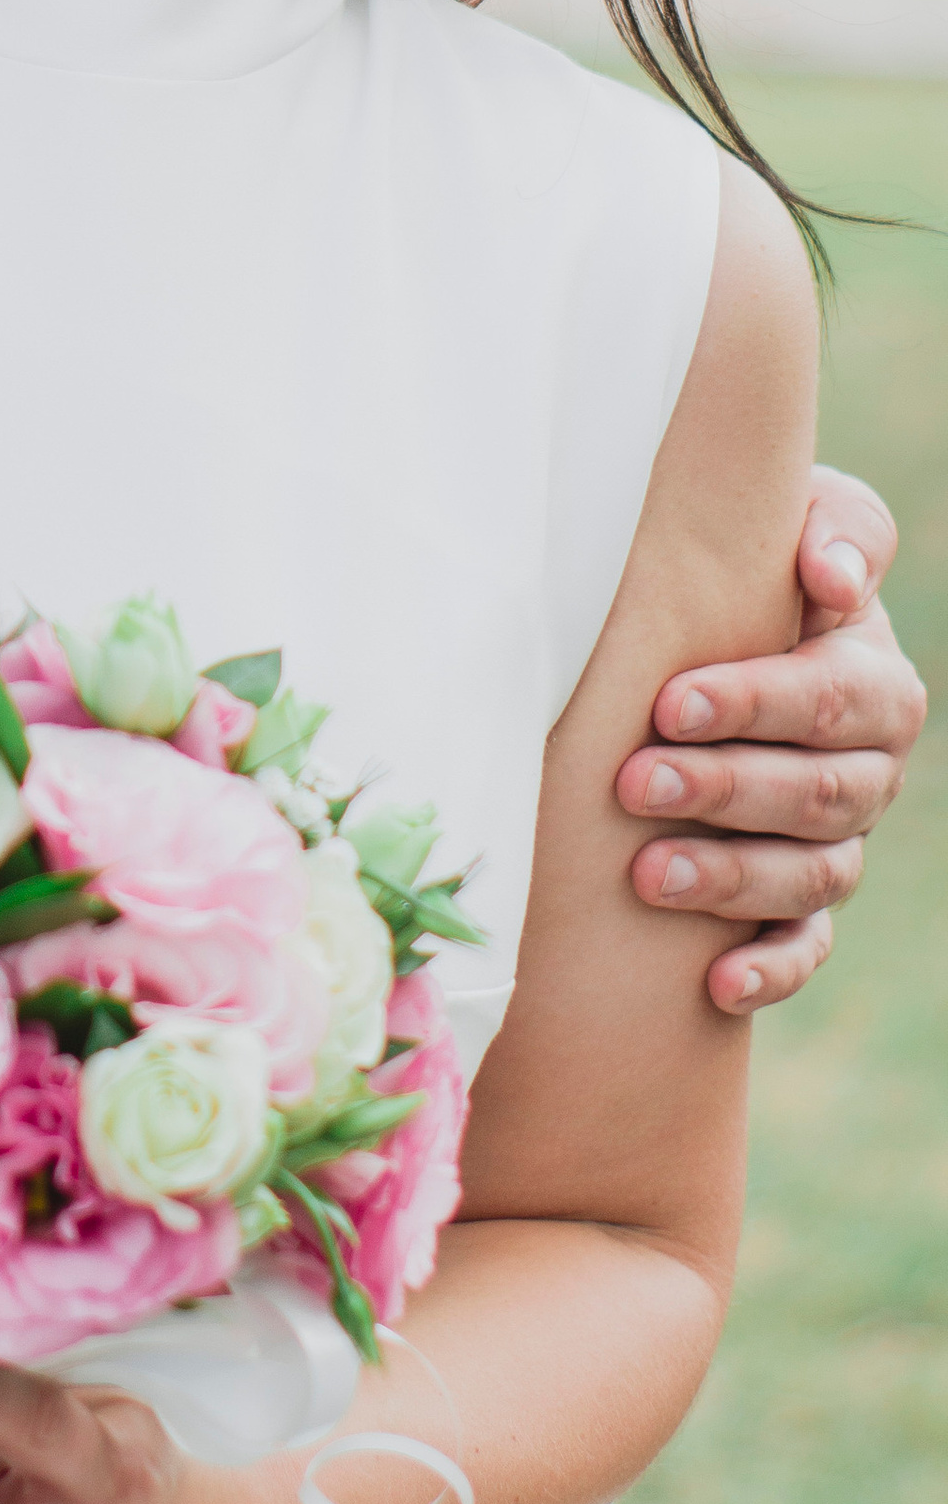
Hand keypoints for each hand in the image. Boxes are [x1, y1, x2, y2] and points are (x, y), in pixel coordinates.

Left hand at [619, 463, 923, 1013]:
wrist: (721, 622)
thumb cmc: (753, 564)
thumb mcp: (802, 518)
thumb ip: (834, 530)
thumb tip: (830, 576)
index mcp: (868, 680)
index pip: (826, 699)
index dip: (753, 703)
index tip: (670, 702)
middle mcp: (866, 768)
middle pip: (816, 793)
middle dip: (725, 790)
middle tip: (636, 780)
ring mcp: (837, 839)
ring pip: (810, 874)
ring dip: (731, 880)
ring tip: (649, 875)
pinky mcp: (802, 900)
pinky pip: (804, 946)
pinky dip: (769, 970)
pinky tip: (715, 985)